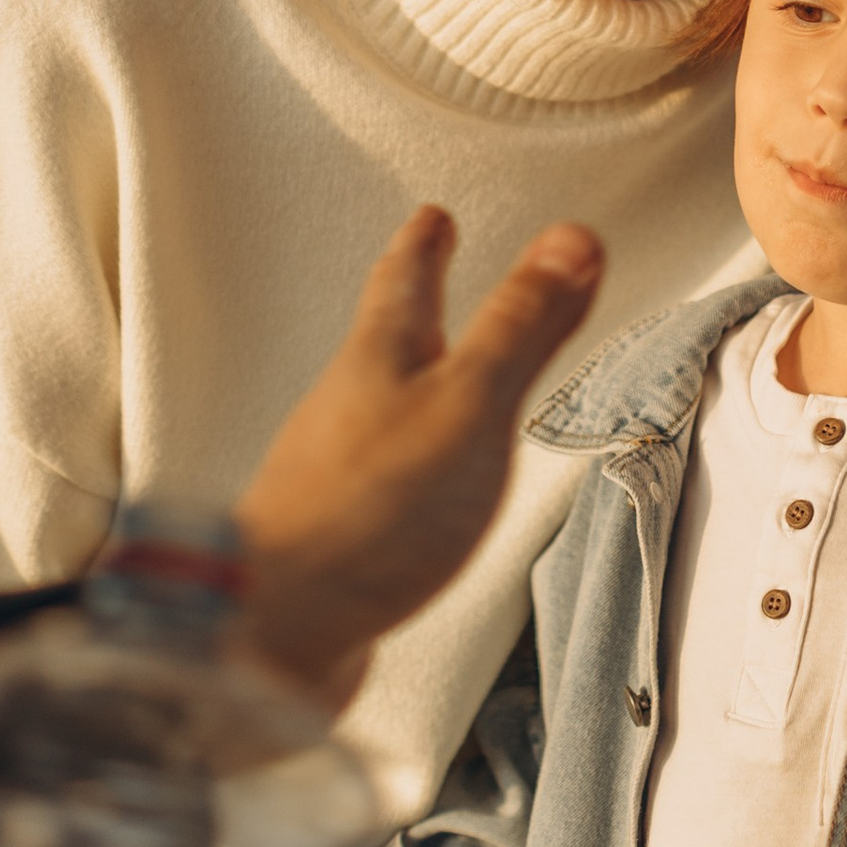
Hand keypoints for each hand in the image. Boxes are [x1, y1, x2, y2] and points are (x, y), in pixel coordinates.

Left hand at [239, 208, 603, 709]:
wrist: (276, 629)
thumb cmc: (368, 515)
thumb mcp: (469, 405)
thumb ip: (519, 329)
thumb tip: (570, 241)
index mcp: (378, 360)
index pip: (405, 282)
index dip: (424, 246)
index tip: (435, 217)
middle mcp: (347, 406)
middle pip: (383, 338)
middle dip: (411, 300)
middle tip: (423, 266)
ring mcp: (335, 471)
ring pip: (376, 403)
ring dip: (408, 376)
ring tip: (430, 368)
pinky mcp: (338, 534)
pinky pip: (378, 474)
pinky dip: (403, 455)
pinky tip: (414, 483)